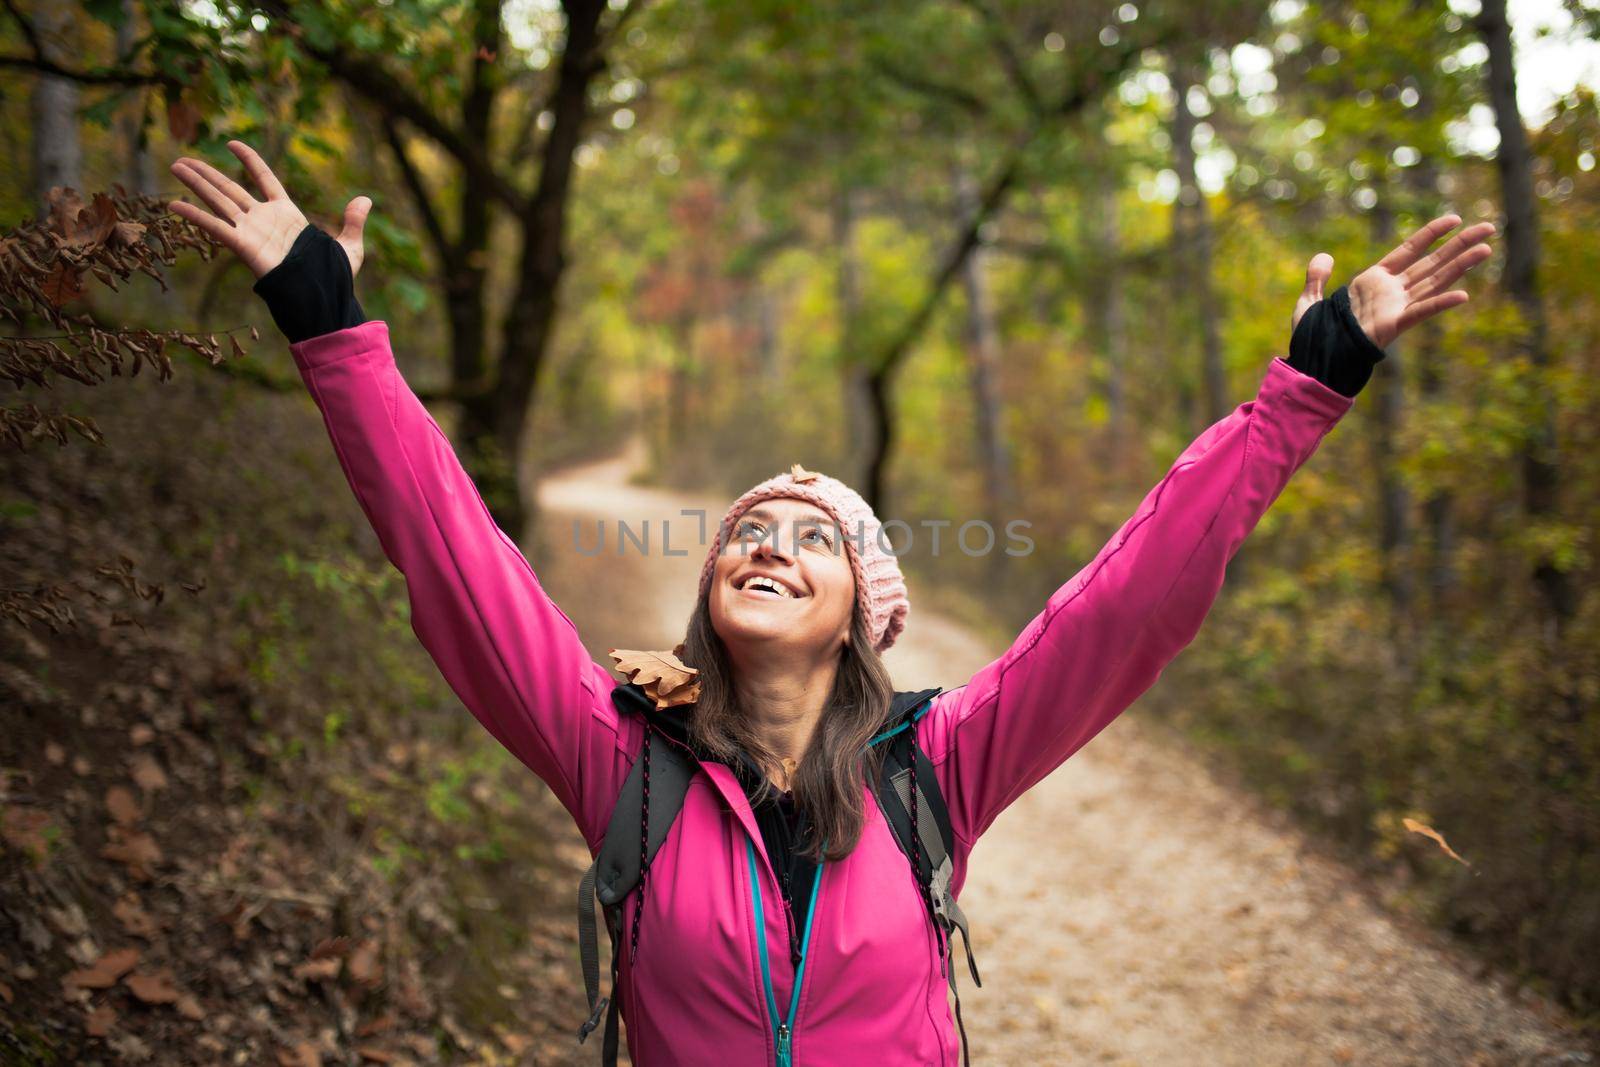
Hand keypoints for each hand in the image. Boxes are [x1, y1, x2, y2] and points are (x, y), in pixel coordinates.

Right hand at [167, 139, 371, 279]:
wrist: (322, 299)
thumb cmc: (334, 278)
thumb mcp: (350, 246)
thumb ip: (354, 222)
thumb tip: (366, 199)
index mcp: (287, 213)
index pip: (264, 178)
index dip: (249, 161)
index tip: (232, 144)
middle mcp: (264, 219)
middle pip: (230, 188)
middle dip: (206, 173)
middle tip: (182, 158)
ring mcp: (252, 231)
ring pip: (219, 200)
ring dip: (196, 183)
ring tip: (175, 165)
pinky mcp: (243, 245)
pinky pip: (215, 227)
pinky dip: (195, 216)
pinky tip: (174, 205)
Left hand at [1290, 213, 1495, 348]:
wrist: (1312, 363)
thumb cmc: (1313, 338)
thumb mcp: (1310, 301)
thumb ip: (1317, 278)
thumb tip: (1324, 257)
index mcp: (1373, 281)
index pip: (1409, 250)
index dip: (1431, 234)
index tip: (1454, 219)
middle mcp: (1391, 292)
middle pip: (1433, 262)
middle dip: (1460, 245)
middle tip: (1489, 228)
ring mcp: (1396, 307)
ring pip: (1435, 281)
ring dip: (1461, 266)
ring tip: (1486, 248)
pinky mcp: (1394, 325)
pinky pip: (1420, 312)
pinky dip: (1440, 304)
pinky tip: (1464, 295)